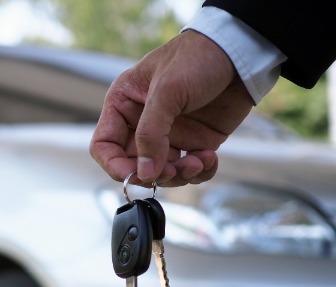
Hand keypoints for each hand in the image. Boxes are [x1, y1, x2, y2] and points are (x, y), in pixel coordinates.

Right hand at [90, 30, 253, 186]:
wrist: (241, 52)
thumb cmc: (197, 57)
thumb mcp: (167, 92)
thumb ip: (150, 134)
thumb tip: (144, 174)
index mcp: (123, 105)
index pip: (104, 146)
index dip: (116, 166)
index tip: (137, 175)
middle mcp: (142, 123)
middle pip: (134, 166)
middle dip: (154, 174)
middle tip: (173, 170)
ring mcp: (168, 135)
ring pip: (162, 173)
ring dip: (179, 175)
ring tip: (198, 161)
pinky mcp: (194, 141)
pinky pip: (190, 170)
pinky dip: (200, 172)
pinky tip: (210, 157)